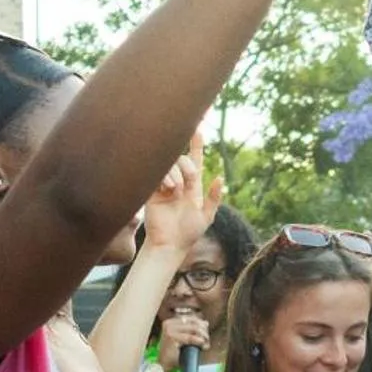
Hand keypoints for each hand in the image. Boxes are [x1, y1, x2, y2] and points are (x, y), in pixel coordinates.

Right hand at [142, 138, 221, 254]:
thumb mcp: (207, 216)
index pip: (195, 160)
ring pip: (171, 164)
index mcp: (192, 186)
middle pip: (183, 159)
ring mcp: (164, 184)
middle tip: (186, 185)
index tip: (198, 127)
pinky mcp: (151, 189)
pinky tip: (168, 189)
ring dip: (177, 175)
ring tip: (175, 192)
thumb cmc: (188, 233)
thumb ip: (214, 197)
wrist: (169, 244)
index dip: (196, 144)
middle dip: (188, 167)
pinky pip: (157, 173)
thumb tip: (220, 178)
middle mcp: (178, 182)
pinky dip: (165, 178)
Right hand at [156, 311, 211, 371]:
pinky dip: (199, 341)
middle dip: (203, 330)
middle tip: (207, 338)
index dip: (201, 323)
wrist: (164, 365)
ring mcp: (170, 330)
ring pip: (193, 329)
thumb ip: (193, 330)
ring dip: (203, 336)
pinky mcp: (172, 337)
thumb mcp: (183, 338)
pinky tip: (203, 346)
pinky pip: (191, 338)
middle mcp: (169, 323)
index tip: (207, 330)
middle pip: (193, 322)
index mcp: (170, 322)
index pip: (190, 318)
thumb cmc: (174, 353)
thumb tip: (206, 323)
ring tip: (206, 343)